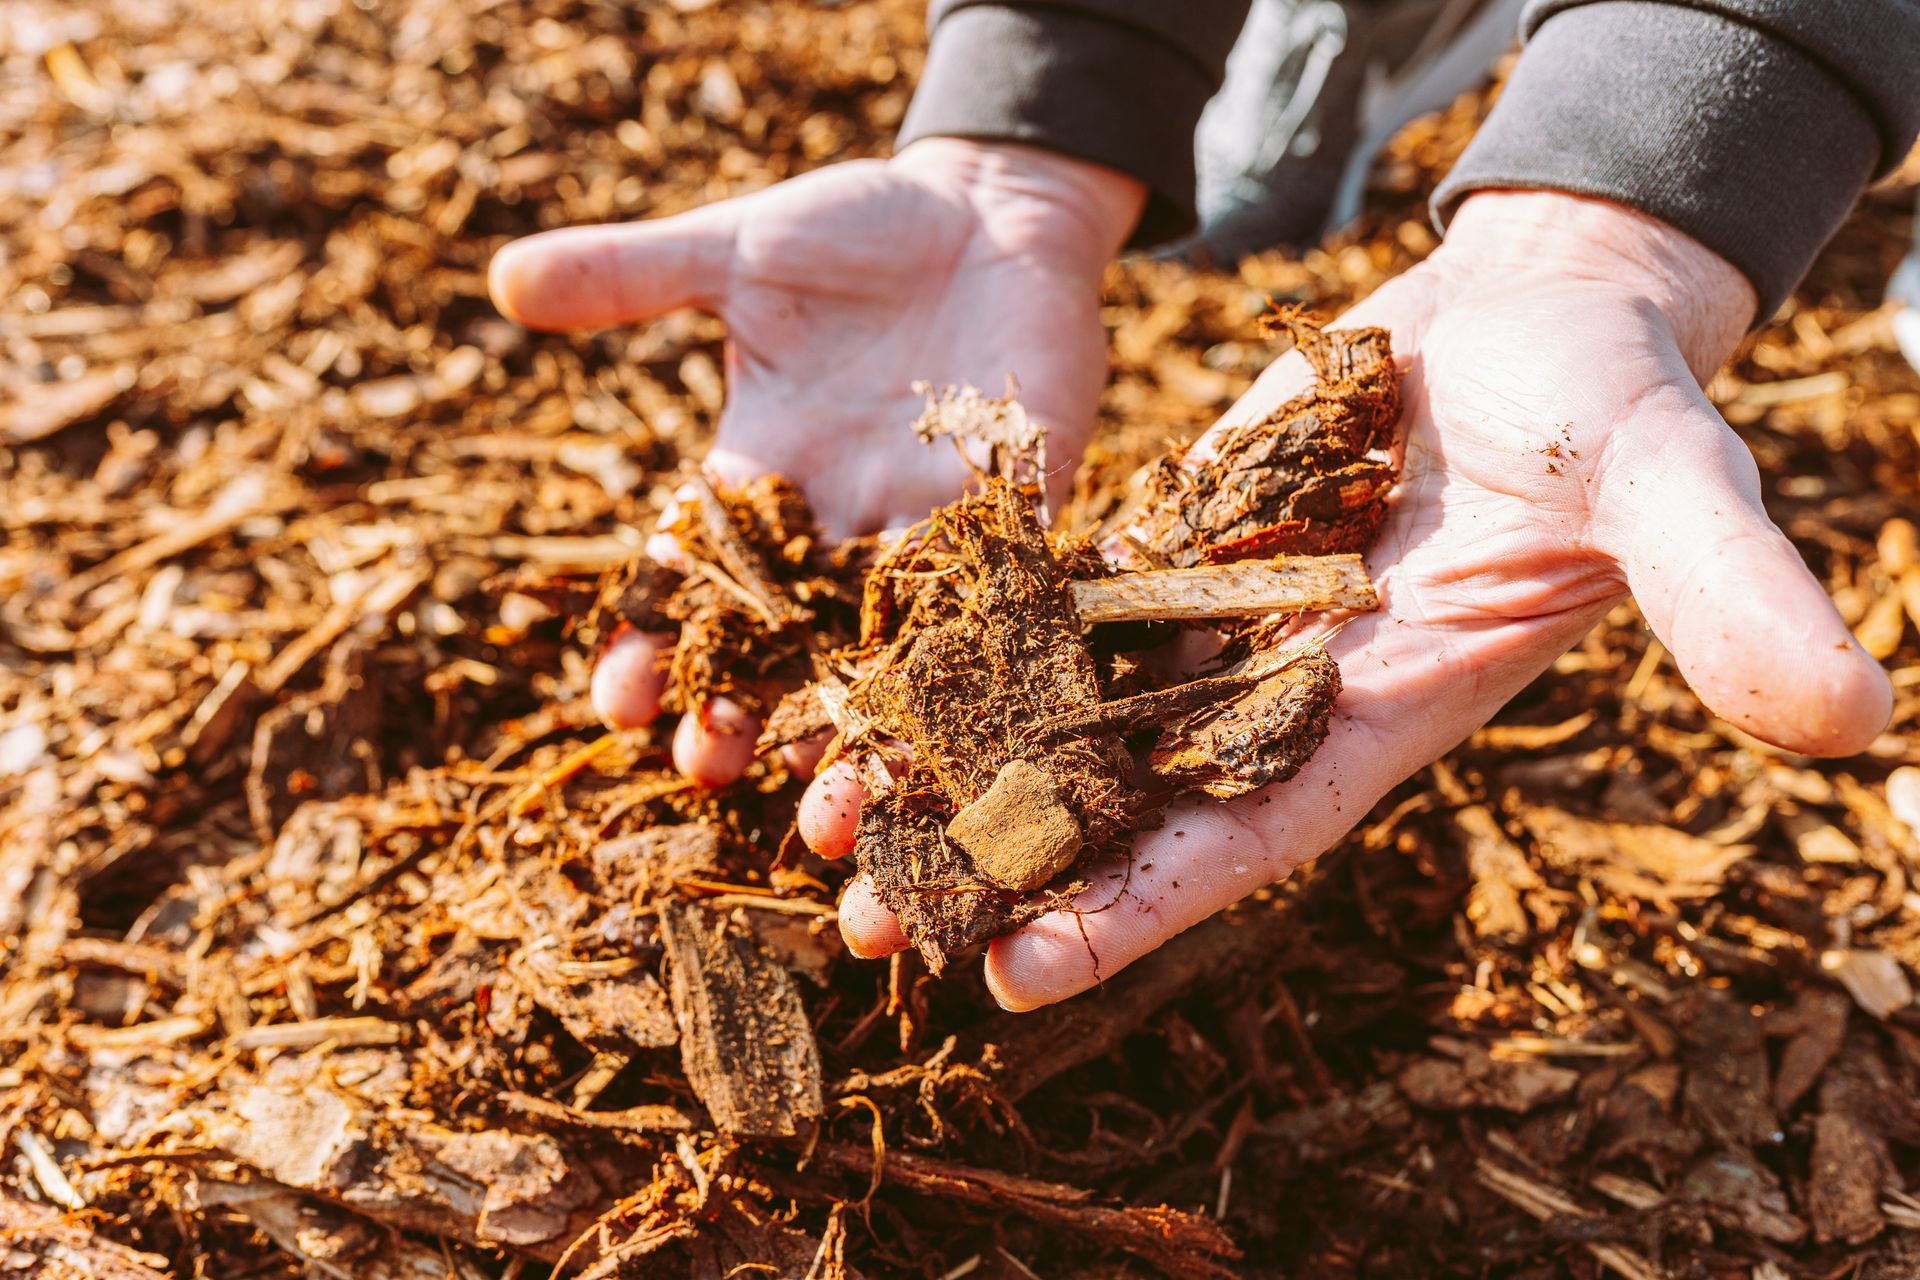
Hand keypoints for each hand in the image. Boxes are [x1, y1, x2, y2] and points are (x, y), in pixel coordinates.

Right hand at [489, 140, 1144, 784]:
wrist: (994, 215)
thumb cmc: (861, 230)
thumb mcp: (739, 250)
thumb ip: (633, 274)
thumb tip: (505, 281)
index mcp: (761, 475)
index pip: (691, 577)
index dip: (652, 638)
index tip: (618, 701)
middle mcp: (838, 523)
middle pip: (782, 644)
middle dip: (746, 714)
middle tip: (710, 775)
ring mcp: (927, 528)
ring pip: (884, 653)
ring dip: (856, 731)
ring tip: (828, 809)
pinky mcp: (1018, 516)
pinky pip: (1002, 604)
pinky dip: (981, 665)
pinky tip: (965, 737)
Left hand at [805, 190, 1894, 1007]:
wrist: (1548, 311)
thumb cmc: (1619, 397)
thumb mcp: (1677, 489)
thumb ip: (1728, 599)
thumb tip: (1852, 720)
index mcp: (1386, 708)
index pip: (1250, 836)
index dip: (1142, 907)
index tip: (1023, 973)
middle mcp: (1288, 684)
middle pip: (1127, 798)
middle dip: (1007, 862)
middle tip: (867, 922)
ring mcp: (1229, 615)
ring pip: (1075, 707)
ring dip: (962, 758)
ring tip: (829, 809)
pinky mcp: (1185, 540)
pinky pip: (1068, 600)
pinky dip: (981, 636)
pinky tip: (877, 661)